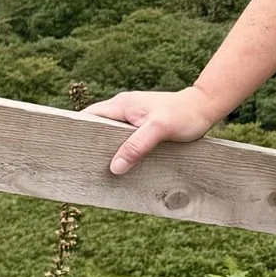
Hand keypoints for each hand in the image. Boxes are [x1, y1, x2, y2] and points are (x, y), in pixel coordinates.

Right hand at [85, 85, 225, 175]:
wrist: (206, 107)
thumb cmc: (184, 115)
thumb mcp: (159, 130)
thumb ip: (136, 146)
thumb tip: (115, 167)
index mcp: (121, 105)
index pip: (88, 116)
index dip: (77, 131)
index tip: (69, 151)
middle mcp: (123, 109)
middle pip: (97, 128)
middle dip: (90, 145)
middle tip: (83, 168)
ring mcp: (133, 118)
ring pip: (110, 135)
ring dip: (107, 150)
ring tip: (100, 171)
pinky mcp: (142, 126)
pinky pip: (124, 139)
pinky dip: (121, 151)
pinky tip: (122, 167)